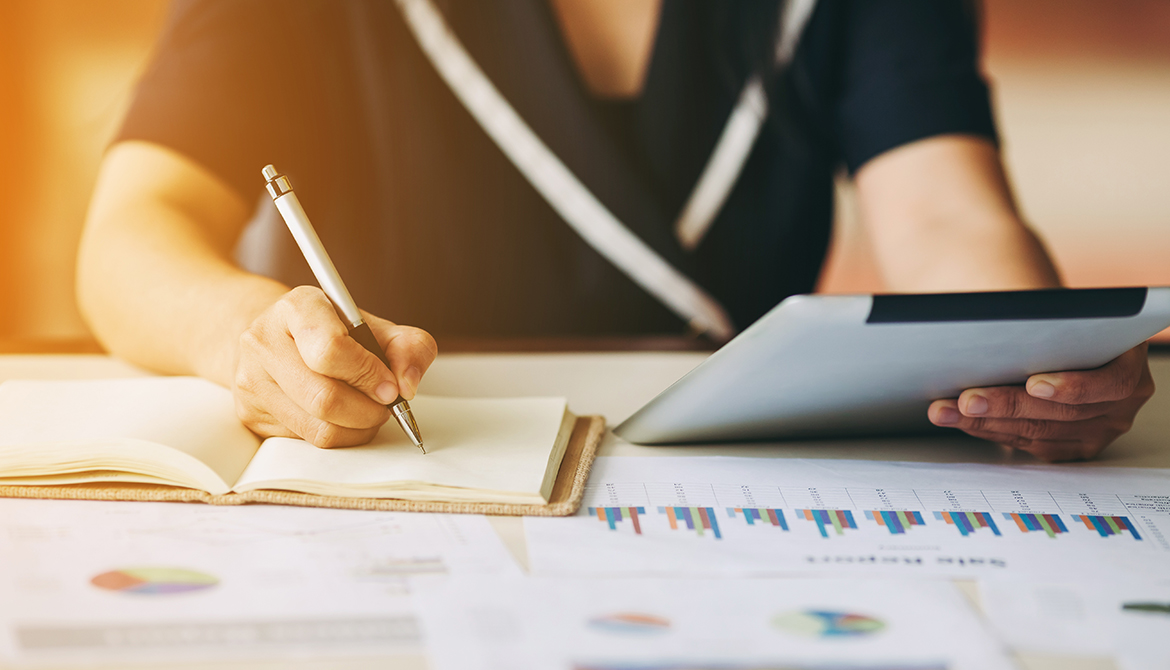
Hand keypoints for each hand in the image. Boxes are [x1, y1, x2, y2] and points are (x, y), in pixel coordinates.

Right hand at [232, 286, 437, 447]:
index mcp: (296, 307)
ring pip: (317, 429)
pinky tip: (342, 418)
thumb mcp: (376, 327)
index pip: (330, 349)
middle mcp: (263, 340)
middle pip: (324, 398)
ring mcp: (251, 380)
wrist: (278, 338)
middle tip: (385, 405)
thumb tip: (407, 384)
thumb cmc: (333, 332)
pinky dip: (338, 437)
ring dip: (357, 429)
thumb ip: (408, 346)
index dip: (368, 374)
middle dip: (368, 410)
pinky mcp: (250, 414)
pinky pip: (306, 442)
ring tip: (367, 411)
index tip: (390, 386)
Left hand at [927, 343, 1153, 460]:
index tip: (1033, 383)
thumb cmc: (1062, 323)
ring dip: (986, 422)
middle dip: (1007, 405)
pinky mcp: (1073, 446)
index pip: (1109, 383)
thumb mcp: (1067, 315)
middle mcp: (1122, 402)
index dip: (1072, 386)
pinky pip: (1029, 445)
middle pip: (1062, 413)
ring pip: (1039, 433)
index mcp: (1130, 362)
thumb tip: (993, 324)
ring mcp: (1100, 429)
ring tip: (947, 410)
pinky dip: (991, 430)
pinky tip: (963, 420)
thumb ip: (1046, 324)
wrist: (1065, 339)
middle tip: (966, 399)